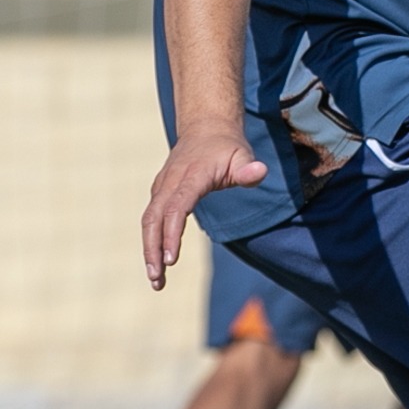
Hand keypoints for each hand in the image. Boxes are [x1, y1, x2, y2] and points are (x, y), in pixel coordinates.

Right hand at [142, 122, 267, 289]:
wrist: (206, 127)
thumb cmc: (228, 147)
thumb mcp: (243, 154)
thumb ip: (249, 169)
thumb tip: (259, 173)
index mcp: (191, 176)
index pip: (177, 207)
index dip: (171, 233)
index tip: (171, 259)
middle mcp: (170, 182)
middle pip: (154, 218)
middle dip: (152, 250)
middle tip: (157, 279)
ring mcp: (162, 187)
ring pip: (148, 221)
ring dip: (149, 250)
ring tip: (156, 280)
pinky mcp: (160, 193)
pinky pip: (151, 219)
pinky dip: (151, 241)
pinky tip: (157, 262)